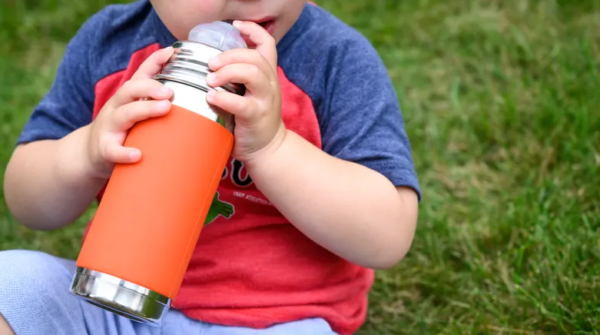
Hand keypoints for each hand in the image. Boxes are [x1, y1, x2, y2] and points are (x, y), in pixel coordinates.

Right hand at [86, 47, 174, 178]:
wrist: (89, 154)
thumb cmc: (122, 130)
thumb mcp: (136, 111)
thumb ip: (156, 103)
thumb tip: (192, 96)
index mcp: (128, 97)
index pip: (140, 75)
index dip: (154, 61)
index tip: (171, 51)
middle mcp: (117, 107)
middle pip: (130, 90)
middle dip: (150, 87)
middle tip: (171, 91)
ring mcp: (109, 127)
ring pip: (124, 115)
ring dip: (144, 110)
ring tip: (165, 109)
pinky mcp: (104, 149)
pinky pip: (113, 150)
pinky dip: (125, 152)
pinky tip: (138, 155)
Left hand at [205, 20, 285, 163]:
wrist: (268, 149)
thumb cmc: (252, 119)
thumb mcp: (251, 93)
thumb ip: (238, 78)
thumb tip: (208, 62)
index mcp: (266, 74)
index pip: (267, 44)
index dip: (253, 30)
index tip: (235, 26)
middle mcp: (269, 83)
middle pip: (254, 56)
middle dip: (229, 56)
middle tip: (210, 65)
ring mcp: (265, 100)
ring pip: (252, 73)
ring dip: (228, 72)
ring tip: (210, 80)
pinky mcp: (257, 116)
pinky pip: (242, 103)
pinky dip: (224, 98)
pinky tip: (211, 98)